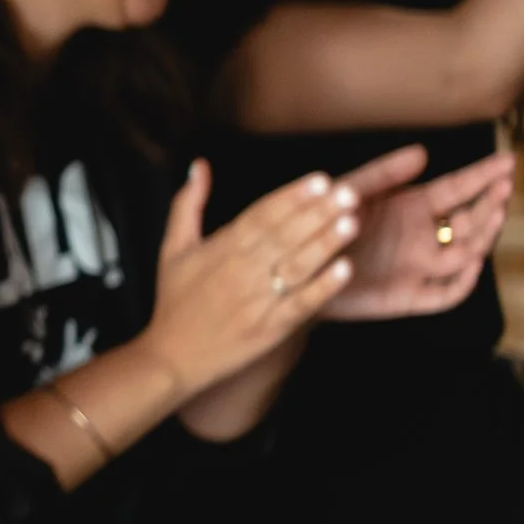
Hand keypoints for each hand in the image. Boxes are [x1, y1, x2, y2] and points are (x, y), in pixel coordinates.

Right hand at [143, 160, 356, 393]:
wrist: (172, 356)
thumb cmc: (175, 302)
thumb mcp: (172, 248)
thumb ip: (187, 204)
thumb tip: (199, 166)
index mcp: (220, 248)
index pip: (261, 215)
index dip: (291, 196)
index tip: (319, 180)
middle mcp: (241, 271)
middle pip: (284, 235)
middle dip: (316, 213)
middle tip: (348, 192)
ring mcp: (258, 300)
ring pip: (297, 266)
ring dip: (325, 243)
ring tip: (351, 221)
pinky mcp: (271, 328)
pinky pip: (302, 304)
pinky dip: (323, 287)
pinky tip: (345, 270)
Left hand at [325, 144, 513, 321]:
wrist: (293, 271)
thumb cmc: (317, 224)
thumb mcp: (348, 191)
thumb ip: (382, 173)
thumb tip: (423, 152)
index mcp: (413, 207)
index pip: (458, 190)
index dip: (482, 177)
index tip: (507, 162)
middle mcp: (423, 236)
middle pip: (470, 221)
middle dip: (490, 204)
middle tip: (504, 188)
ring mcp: (419, 267)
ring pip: (466, 254)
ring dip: (484, 236)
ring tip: (494, 214)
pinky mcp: (407, 297)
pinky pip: (445, 294)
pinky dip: (463, 282)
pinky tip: (470, 262)